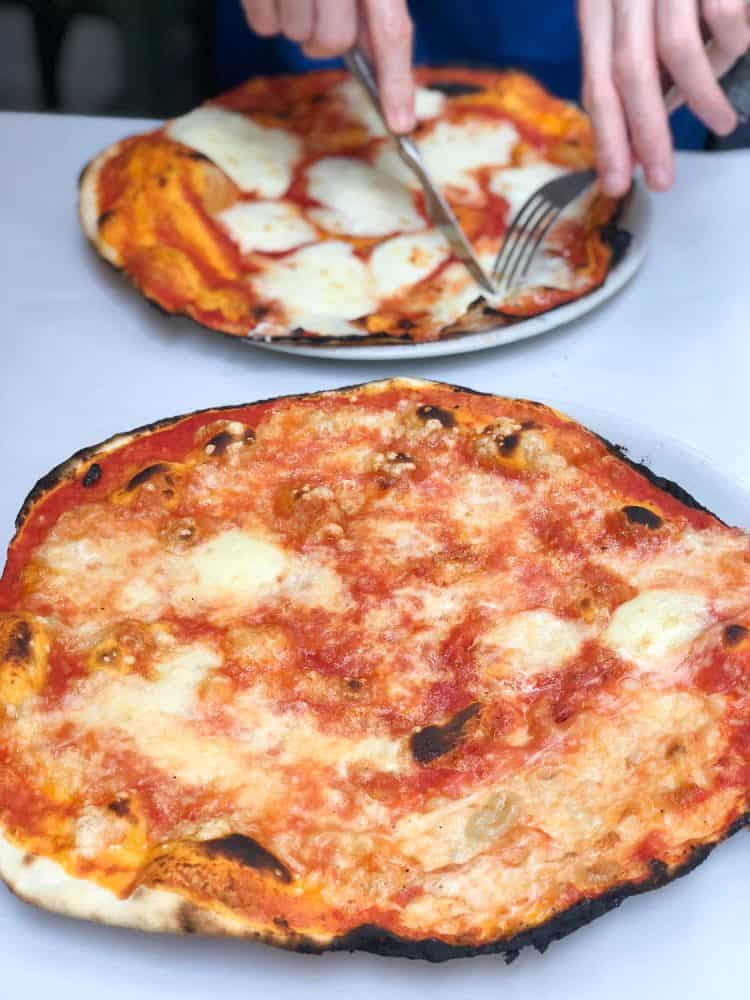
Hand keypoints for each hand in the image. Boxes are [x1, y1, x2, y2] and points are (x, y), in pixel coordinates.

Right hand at [241, 0, 415, 131]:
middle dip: (327, 36)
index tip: (400, 124)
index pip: (391, 29)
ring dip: (296, 21)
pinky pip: (262, 26)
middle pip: (333, 42)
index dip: (395, 81)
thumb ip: (377, 5)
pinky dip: (266, 14)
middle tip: (322, 5)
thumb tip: (380, 59)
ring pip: (296, 36)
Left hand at [578, 0, 749, 195]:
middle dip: (645, 137)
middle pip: (628, 76)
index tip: (616, 181)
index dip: (607, 137)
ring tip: (723, 123)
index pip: (596, 81)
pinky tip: (743, 52)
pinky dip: (734, 46)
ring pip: (677, 52)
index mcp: (598, 0)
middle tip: (660, 180)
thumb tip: (650, 110)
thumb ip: (633, 50)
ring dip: (702, 99)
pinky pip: (726, 19)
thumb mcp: (633, 3)